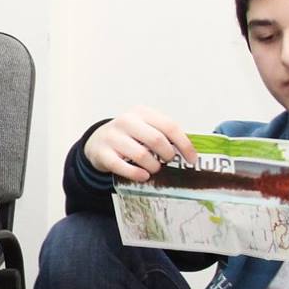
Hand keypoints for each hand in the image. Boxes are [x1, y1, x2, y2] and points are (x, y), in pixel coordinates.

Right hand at [83, 107, 197, 181]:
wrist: (97, 142)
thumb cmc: (128, 137)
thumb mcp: (144, 127)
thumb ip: (163, 134)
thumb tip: (188, 152)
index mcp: (141, 112)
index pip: (169, 126)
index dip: (184, 144)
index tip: (192, 159)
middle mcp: (126, 121)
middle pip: (156, 140)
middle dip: (168, 155)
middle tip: (169, 161)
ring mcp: (113, 137)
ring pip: (141, 155)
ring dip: (153, 166)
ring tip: (154, 169)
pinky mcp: (103, 153)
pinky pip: (123, 166)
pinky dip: (137, 174)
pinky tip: (143, 176)